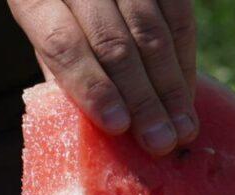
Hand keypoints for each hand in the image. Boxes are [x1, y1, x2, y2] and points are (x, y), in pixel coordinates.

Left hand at [9, 0, 196, 155]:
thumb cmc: (59, 12)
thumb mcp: (47, 38)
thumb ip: (64, 73)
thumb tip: (97, 132)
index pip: (62, 44)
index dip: (92, 86)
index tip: (118, 126)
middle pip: (112, 42)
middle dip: (141, 97)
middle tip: (160, 141)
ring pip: (151, 30)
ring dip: (170, 86)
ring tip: (182, 128)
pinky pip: (179, 16)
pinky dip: (185, 60)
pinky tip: (187, 96)